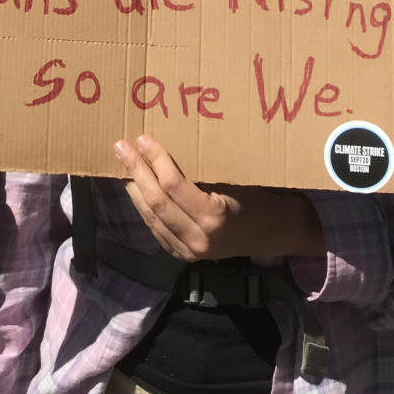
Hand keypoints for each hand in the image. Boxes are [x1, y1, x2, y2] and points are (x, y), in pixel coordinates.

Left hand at [116, 136, 324, 261]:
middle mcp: (197, 238)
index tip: (143, 138)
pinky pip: (154, 227)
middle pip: (156, 201)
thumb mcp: (235, 180)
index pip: (173, 185)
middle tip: (121, 146)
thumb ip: (202, 171)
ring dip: (134, 188)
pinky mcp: (181, 255)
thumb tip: (167, 146)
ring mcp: (188, 251)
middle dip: (136, 171)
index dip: (155, 160)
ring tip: (122, 163)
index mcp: (213, 216)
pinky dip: (142, 205)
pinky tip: (134, 186)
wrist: (272, 234)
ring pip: (150, 216)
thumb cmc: (257, 197)